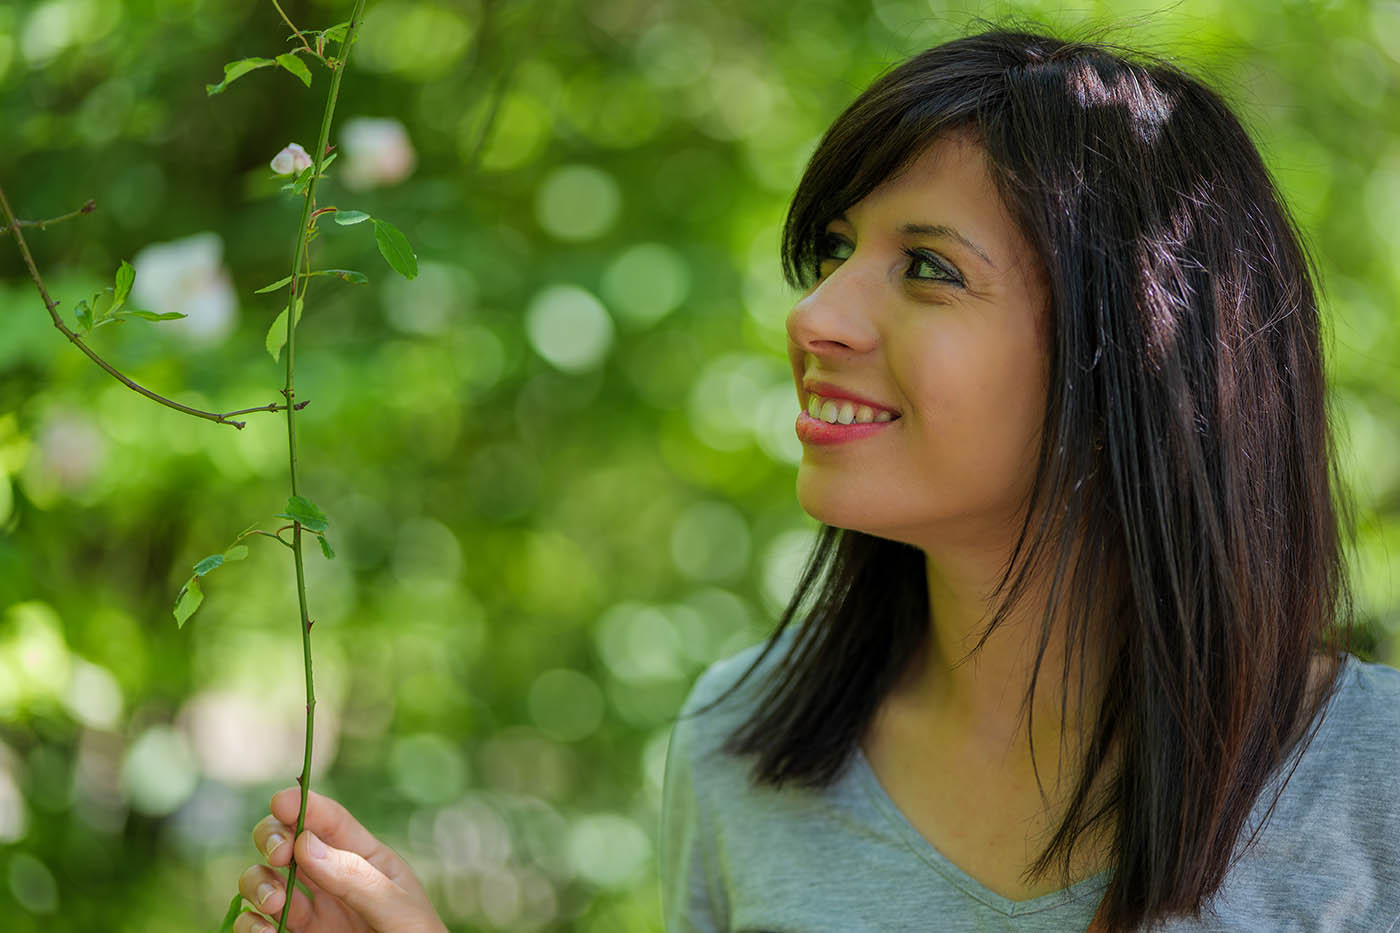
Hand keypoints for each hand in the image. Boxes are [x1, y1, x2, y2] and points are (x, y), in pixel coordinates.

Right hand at [235, 788, 445, 932]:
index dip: (305, 804)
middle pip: (289, 841)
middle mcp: (333, 880)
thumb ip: (356, 879)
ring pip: (265, 880)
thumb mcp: (399, 910)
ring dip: (258, 883)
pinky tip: (263, 931)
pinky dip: (249, 923)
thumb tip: (306, 844)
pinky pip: (258, 924)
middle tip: (279, 855)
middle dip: (272, 836)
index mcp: (367, 861)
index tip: (281, 802)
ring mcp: (313, 912)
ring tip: (273, 904)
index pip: (332, 822)